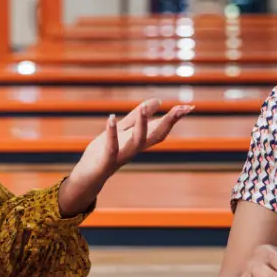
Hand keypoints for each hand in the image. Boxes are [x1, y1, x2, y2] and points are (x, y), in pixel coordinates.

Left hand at [58, 99, 192, 215]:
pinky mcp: (107, 160)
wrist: (87, 176)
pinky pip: (111, 147)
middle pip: (156, 135)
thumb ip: (138, 116)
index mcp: (140, 141)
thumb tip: (158, 100)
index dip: (175, 118)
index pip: (161, 128)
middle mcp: (135, 149)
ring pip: (137, 141)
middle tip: (181, 108)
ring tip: (144, 108)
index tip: (189, 107)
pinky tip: (111, 117)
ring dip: (142, 125)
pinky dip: (112, 133)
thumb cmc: (104, 152)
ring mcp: (122, 155)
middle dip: (169, 122)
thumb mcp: (123, 130)